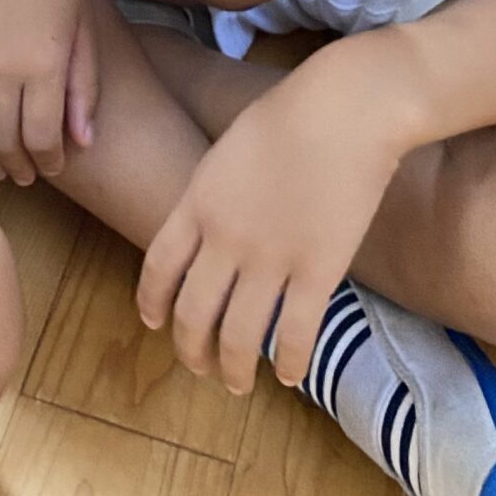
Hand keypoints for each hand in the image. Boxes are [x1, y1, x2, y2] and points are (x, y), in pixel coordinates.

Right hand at [0, 0, 96, 184]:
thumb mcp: (84, 30)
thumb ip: (84, 88)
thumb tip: (82, 142)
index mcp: (43, 65)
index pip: (42, 139)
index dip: (48, 162)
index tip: (52, 166)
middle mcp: (0, 65)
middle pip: (2, 141)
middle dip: (15, 166)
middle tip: (21, 174)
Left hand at [138, 54, 407, 392]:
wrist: (343, 111)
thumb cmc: (290, 114)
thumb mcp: (229, 149)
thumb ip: (214, 194)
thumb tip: (212, 228)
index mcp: (198, 202)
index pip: (159, 266)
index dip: (152, 303)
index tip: (155, 324)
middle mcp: (224, 238)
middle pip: (192, 312)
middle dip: (191, 348)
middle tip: (200, 366)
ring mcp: (269, 259)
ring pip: (238, 337)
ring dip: (232, 368)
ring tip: (236, 384)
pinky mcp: (317, 273)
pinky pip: (294, 335)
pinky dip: (288, 363)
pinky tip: (289, 374)